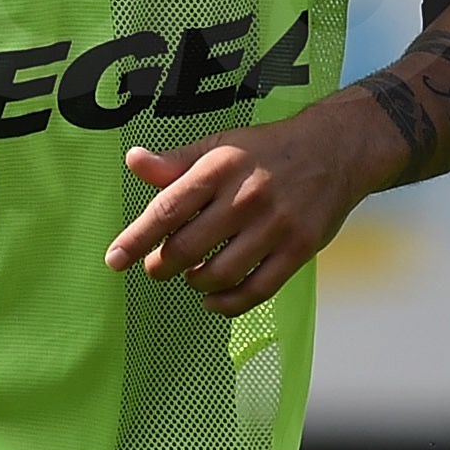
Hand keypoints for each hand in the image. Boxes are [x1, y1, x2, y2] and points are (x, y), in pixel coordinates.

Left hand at [104, 106, 389, 314]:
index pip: (167, 209)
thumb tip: (132, 161)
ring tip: (190, 277)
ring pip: (220, 273)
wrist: (335, 151)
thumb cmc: (265, 150)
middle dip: (163, 265)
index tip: (114, 259)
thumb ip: (175, 163)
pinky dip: (228, 304)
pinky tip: (212, 301)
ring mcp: (275, 226)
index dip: (136, 238)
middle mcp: (246, 197)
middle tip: (157, 267)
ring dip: (195, 283)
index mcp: (219, 168)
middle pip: (189, 247)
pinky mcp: (299, 249)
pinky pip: (257, 290)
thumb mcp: (219, 145)